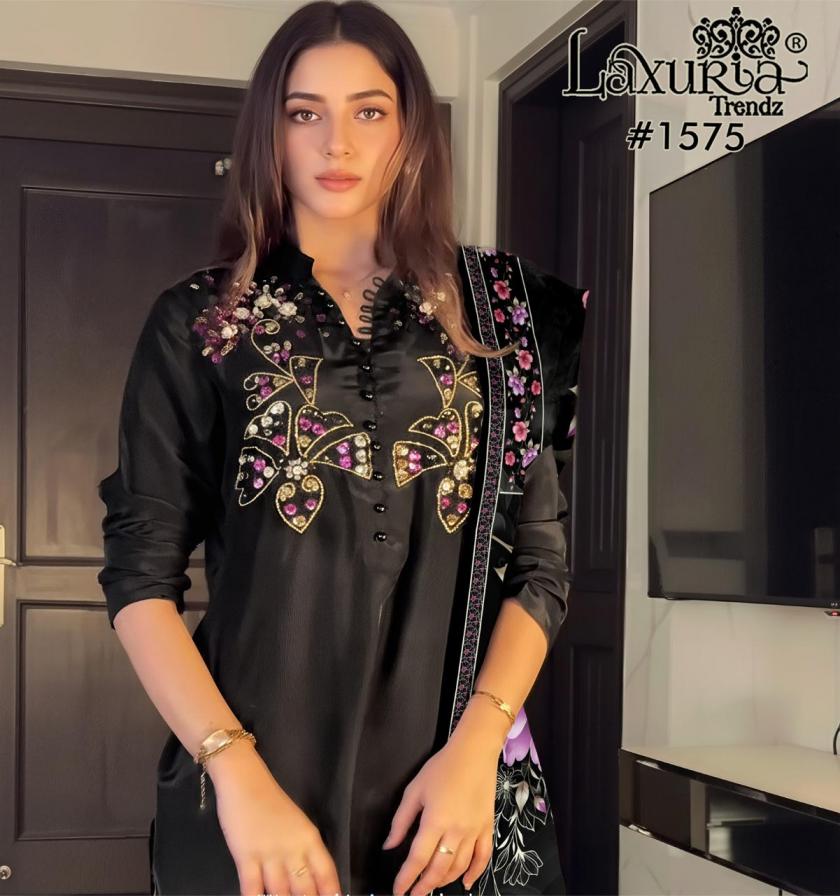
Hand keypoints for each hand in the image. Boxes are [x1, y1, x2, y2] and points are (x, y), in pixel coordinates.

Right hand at [208, 742, 341, 895]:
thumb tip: (308, 880)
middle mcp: (293, 849)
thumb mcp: (296, 825)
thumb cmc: (271, 803)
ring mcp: (270, 854)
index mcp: (310, 839)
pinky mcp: (246, 857)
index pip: (326, 873)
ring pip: (281, 893)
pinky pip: (252, 889)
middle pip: (305, 889)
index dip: (331, 893)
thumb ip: (304, 851)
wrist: (245, 781)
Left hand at [382, 733, 497, 894]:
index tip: (397, 891)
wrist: (474, 752)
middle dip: (424, 887)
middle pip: (439, 869)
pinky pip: (483, 858)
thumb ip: (401, 821)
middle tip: (413, 895)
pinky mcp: (487, 828)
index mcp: (435, 821)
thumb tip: (389, 845)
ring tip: (431, 886)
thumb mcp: (415, 790)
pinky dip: (475, 874)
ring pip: (459, 867)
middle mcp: (456, 831)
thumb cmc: (442, 767)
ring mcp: (474, 831)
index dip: (406, 878)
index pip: (417, 859)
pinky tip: (466, 883)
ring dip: (444, 882)